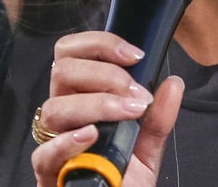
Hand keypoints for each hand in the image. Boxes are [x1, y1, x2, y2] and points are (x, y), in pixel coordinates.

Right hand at [32, 31, 184, 186]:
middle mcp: (64, 118)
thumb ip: (158, 118)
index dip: (100, 45)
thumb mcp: (147, 148)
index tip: (135, 55)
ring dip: (96, 104)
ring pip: (54, 108)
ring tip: (127, 114)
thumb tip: (174, 84)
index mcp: (82, 100)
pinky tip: (91, 135)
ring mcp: (53, 144)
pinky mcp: (47, 175)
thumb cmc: (124, 180)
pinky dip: (68, 141)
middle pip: (62, 71)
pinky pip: (44, 153)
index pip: (72, 53)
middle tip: (136, 95)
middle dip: (105, 75)